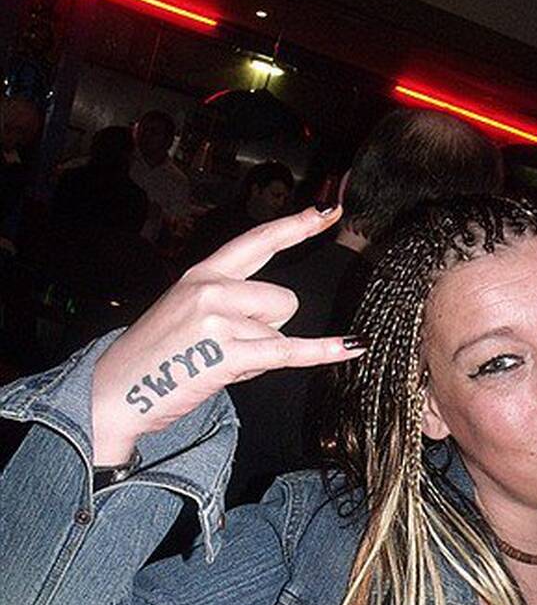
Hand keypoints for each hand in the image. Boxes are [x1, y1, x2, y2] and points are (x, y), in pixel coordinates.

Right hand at [92, 205, 364, 463]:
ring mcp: (218, 318)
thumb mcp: (186, 312)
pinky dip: (322, 352)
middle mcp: (211, 288)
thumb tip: (276, 313)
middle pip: (283, 300)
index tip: (327, 211)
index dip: (297, 226)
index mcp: (202, 273)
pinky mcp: (226, 352)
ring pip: (279, 333)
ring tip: (217, 365)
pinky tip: (352, 346)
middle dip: (270, 330)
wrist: (115, 392)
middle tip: (226, 349)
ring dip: (259, 357)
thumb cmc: (154, 360)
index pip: (258, 241)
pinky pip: (288, 351)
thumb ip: (228, 302)